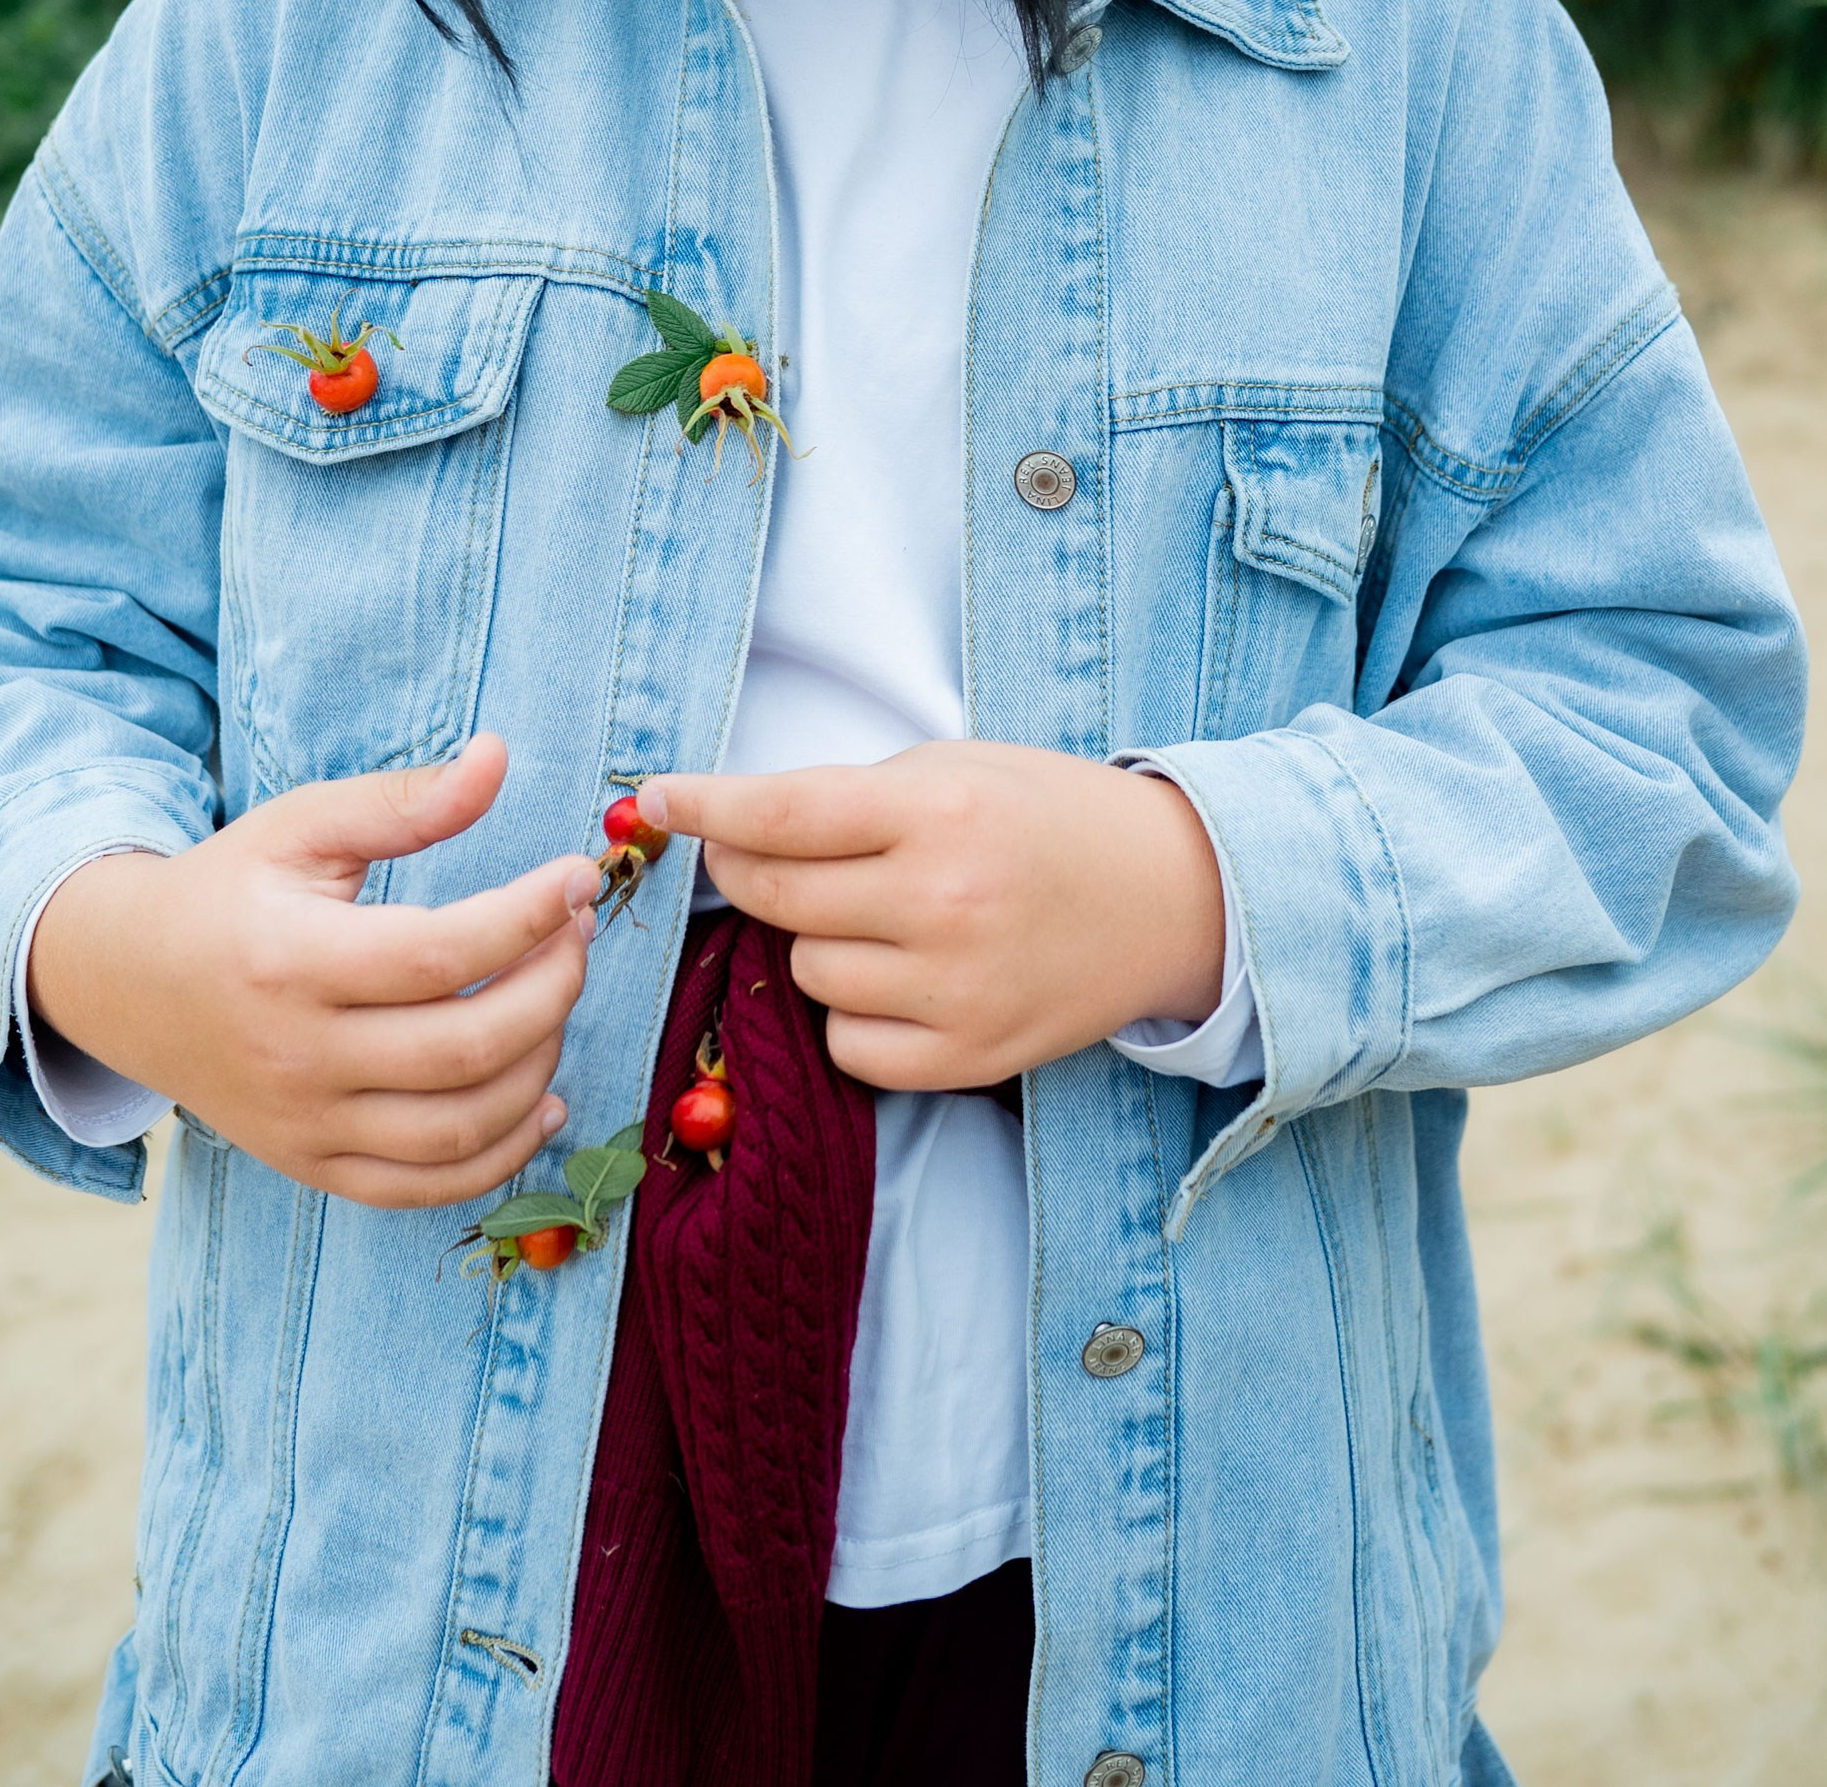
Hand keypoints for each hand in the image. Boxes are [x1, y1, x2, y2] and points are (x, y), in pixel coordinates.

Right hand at [25, 735, 601, 1208]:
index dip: (530, 916)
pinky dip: (502, 1155)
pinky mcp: (313, 1165)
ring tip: (558, 998)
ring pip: (458, 1129)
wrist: (124, 982)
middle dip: (552, 987)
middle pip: (464, 1049)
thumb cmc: (228, 890)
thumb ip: (404, 800)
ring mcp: (305, 1124)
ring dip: (541, 1065)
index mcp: (292, 961)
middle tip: (577, 933)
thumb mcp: (302, 825)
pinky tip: (545, 1099)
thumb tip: (499, 756)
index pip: (440, 954)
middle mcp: (297, 1056)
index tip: (578, 876)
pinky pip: (425, 1187)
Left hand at [637, 743, 1225, 1090]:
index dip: (705, 806)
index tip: (656, 798)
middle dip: (747, 871)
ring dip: (817, 943)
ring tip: (881, 915)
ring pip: (807, 974)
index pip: (782, 813)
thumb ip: (850, 796)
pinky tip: (901, 977)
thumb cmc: (1050, 815)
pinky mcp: (970, 1059)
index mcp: (938, 810)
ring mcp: (957, 990)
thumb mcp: (957, 767)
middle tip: (761, 855)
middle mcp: (944, 901)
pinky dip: (855, 1014)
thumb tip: (731, 827)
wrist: (1171, 896)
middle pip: (776, 898)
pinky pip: (851, 1046)